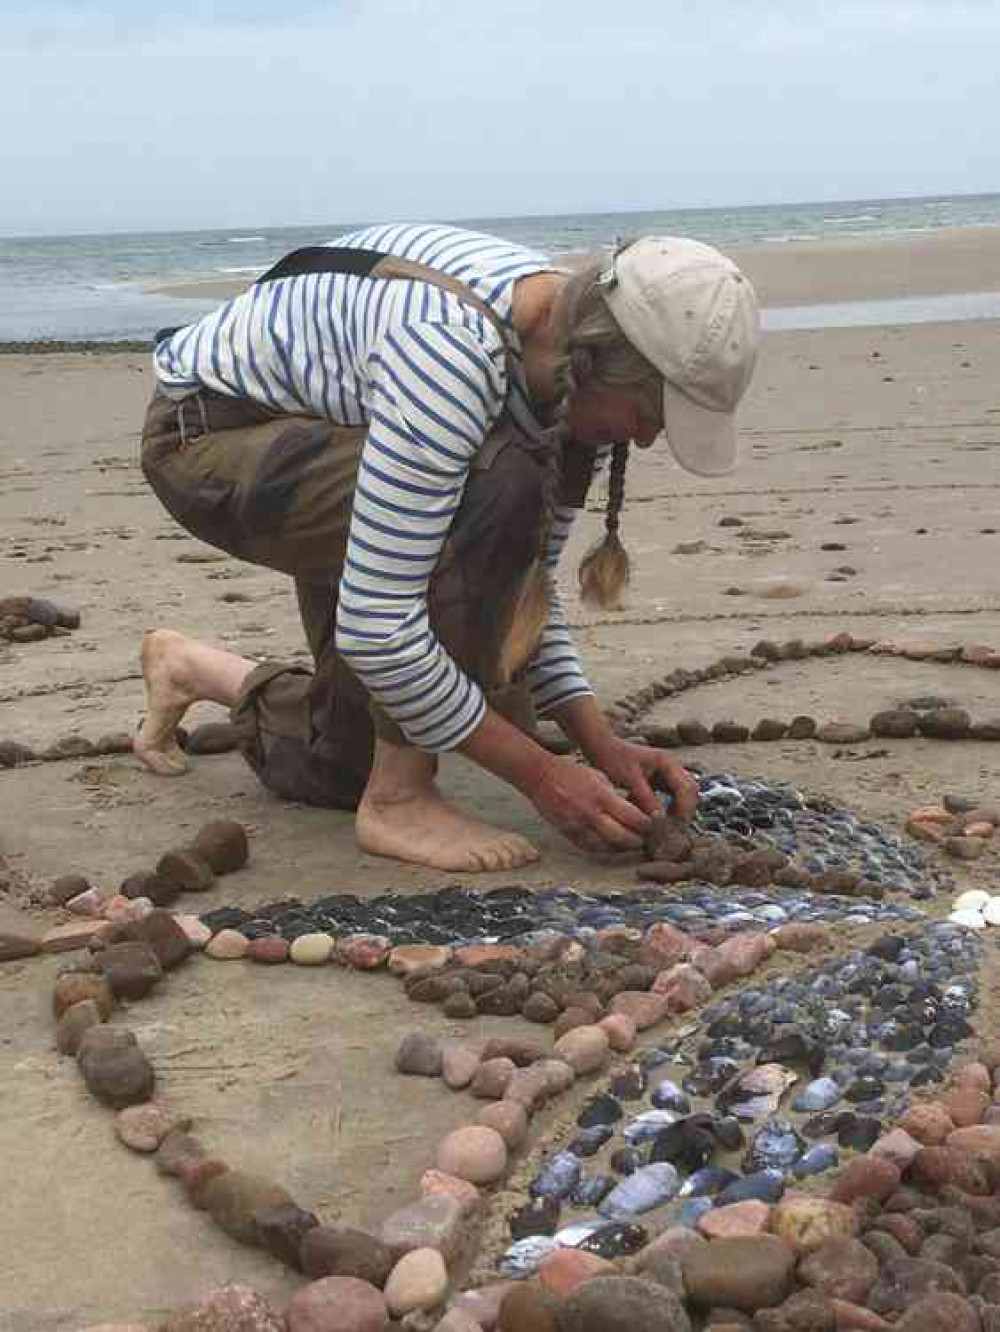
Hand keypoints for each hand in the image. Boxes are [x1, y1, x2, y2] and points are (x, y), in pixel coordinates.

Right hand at [529, 755, 650, 853]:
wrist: (541, 776)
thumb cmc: (571, 772)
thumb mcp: (599, 776)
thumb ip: (614, 795)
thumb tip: (632, 810)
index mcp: (602, 795)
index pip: (632, 817)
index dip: (646, 825)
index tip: (653, 826)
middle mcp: (590, 813)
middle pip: (622, 837)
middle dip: (637, 841)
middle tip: (645, 840)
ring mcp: (578, 825)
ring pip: (606, 847)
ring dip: (621, 848)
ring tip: (629, 845)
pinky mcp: (568, 833)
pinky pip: (589, 848)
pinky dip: (603, 849)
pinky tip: (610, 846)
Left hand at [588, 738, 698, 821]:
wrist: (604, 748)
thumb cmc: (614, 758)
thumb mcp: (630, 779)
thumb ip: (646, 798)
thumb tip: (660, 818)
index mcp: (667, 762)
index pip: (687, 788)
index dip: (685, 808)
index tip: (677, 824)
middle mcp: (672, 766)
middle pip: (691, 792)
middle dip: (685, 810)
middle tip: (673, 826)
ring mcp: (668, 773)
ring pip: (683, 795)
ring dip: (677, 809)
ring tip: (664, 823)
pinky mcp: (661, 780)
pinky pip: (672, 796)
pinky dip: (667, 807)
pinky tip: (654, 814)